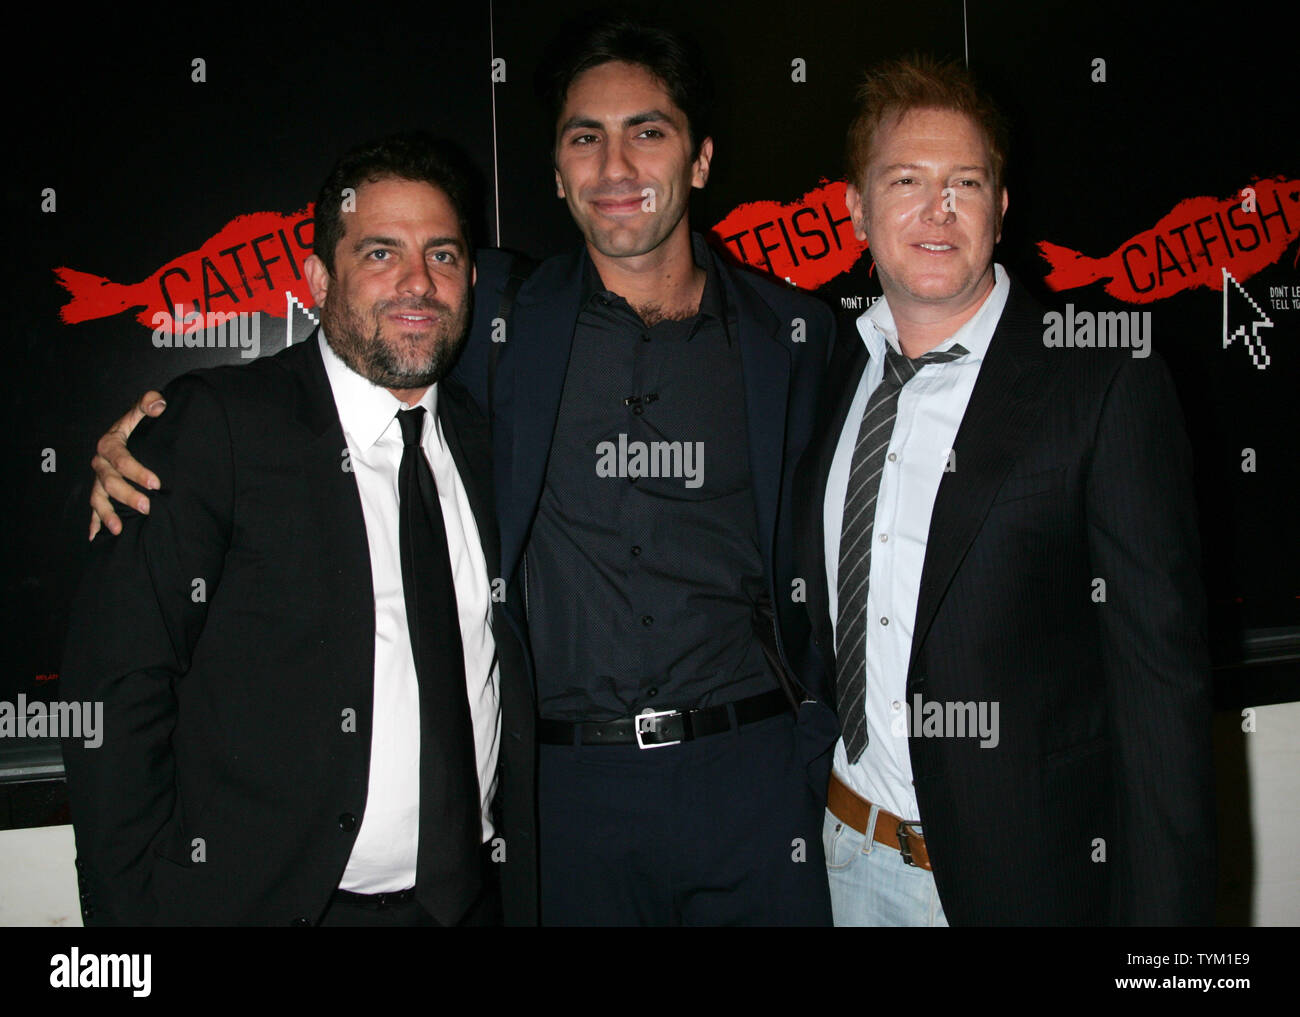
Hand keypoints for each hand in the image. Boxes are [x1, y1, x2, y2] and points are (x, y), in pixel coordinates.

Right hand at [89, 391, 166, 538]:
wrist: (126, 435)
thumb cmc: (138, 425)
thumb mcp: (141, 412)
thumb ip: (149, 404)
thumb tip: (158, 405)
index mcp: (110, 444)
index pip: (121, 459)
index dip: (137, 471)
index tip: (156, 483)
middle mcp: (100, 463)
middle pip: (110, 481)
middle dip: (128, 495)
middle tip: (148, 507)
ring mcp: (98, 479)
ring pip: (99, 498)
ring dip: (108, 514)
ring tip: (120, 529)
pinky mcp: (100, 491)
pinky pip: (94, 508)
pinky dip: (95, 522)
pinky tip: (97, 536)